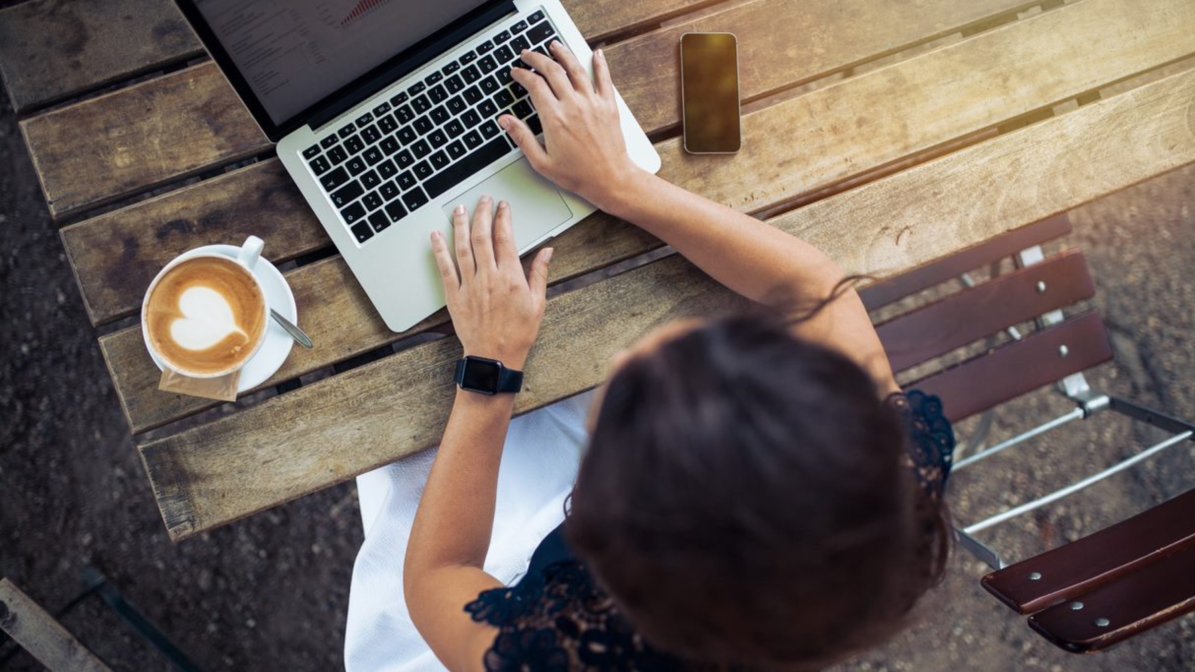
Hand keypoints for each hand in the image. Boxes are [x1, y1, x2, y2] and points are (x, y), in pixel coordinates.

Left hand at [431, 197, 552, 370]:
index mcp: (511, 277)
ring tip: (460, 209)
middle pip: (482, 237)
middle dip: (482, 214)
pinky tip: (436, 236)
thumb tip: (548, 252)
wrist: (494, 357)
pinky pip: (445, 268)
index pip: (506, 238)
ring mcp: (469, 286)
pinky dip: (439, 250)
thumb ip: (540, 274)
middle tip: (483, 200)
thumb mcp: (538, 303)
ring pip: (463, 247)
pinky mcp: (454, 296)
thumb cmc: (518, 333)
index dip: (504, 218)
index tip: (503, 207)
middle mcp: (489, 277)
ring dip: (460, 225)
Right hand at [503, 42, 641, 211]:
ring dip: (563, 53)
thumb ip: (522, 138)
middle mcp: (573, 106)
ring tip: (554, 46)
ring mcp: (592, 103)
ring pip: (575, 68)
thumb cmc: (578, 175)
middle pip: (552, 70)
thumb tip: (505, 120)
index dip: (522, 75)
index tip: (516, 73)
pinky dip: (600, 64)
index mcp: (554, 119)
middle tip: (528, 55)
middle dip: (537, 58)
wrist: (610, 180)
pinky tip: (596, 53)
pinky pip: (604, 78)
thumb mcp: (542, 162)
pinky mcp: (608, 106)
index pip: (534, 85)